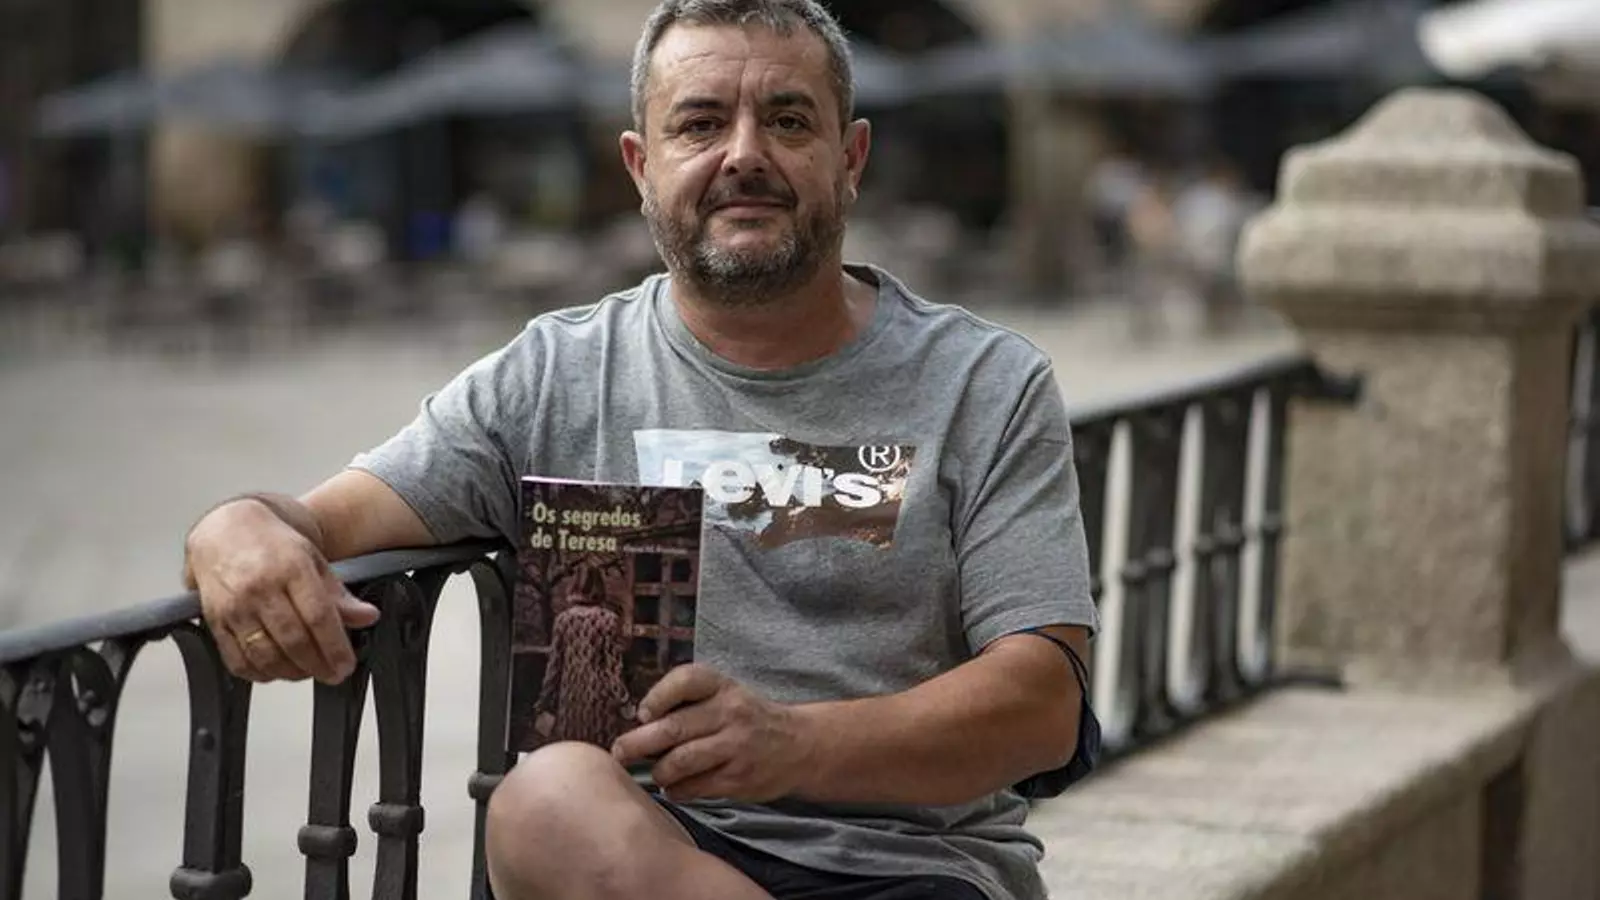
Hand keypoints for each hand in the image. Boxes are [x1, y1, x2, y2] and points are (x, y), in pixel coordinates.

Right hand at [185, 498, 378, 684]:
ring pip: (265, 654)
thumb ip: (339, 594)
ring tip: (308, 672)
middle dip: (317, 665)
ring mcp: (234, 605)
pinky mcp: (214, 620)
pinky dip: (259, 674)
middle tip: (332, 674)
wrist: (225, 528)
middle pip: (293, 640)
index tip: (346, 665)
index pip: (318, 617)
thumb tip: (367, 617)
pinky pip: (237, 659)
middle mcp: (259, 587)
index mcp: (290, 567)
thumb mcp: (313, 560)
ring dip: (291, 672)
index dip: (335, 647)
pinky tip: (276, 671)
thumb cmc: (272, 545)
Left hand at [610, 664, 816, 802]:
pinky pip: (695, 787)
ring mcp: (736, 747)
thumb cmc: (747, 718)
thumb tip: (637, 723)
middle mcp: (730, 712)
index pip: (686, 680)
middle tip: (620, 752)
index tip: (642, 713)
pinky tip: (675, 787)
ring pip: (681, 762)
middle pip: (674, 727)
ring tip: (656, 773)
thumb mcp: (725, 695)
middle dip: (637, 743)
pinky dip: (677, 790)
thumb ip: (687, 702)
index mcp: (723, 686)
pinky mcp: (739, 778)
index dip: (658, 696)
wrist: (799, 746)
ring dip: (659, 771)